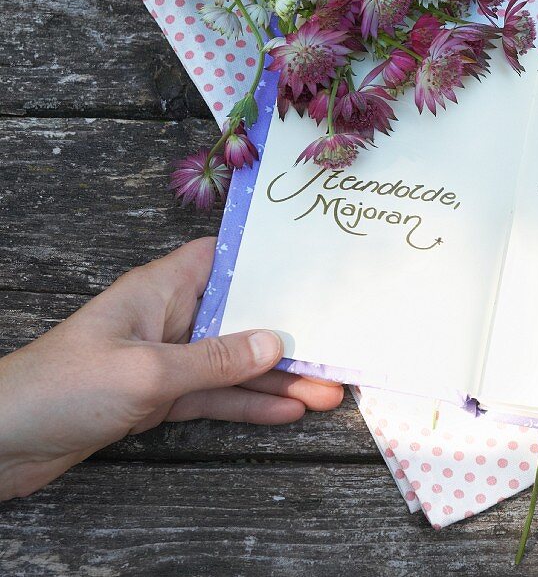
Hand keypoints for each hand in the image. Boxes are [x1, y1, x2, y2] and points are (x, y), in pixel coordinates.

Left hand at [0, 238, 343, 500]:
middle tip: (339, 346)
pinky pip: (216, 397)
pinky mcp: (160, 398)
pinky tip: (287, 413)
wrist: (3, 442)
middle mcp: (168, 319)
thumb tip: (275, 344)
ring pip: (234, 365)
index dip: (265, 259)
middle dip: (288, 334)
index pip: (220, 258)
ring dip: (279, 379)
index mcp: (160, 290)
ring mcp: (166, 360)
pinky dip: (250, 405)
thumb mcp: (147, 372)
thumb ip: (214, 361)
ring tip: (329, 392)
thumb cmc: (63, 388)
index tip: (315, 265)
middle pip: (240, 318)